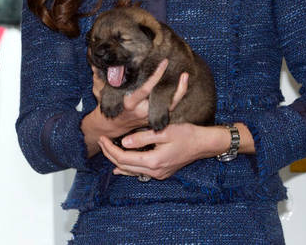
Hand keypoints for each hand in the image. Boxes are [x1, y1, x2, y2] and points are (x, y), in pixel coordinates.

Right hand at [80, 59, 188, 155]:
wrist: (109, 127)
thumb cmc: (104, 107)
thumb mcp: (99, 92)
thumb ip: (99, 77)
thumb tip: (95, 63)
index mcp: (130, 104)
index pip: (146, 89)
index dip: (156, 76)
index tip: (164, 63)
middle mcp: (142, 111)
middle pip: (165, 101)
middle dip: (176, 89)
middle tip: (185, 73)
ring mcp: (149, 116)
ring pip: (169, 106)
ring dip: (179, 93)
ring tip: (186, 77)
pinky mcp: (153, 118)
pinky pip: (167, 109)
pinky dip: (175, 99)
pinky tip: (182, 87)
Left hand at [98, 122, 218, 180]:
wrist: (204, 144)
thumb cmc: (186, 134)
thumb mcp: (163, 131)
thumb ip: (143, 137)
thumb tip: (124, 142)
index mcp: (153, 161)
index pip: (123, 158)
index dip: (110, 148)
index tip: (102, 138)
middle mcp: (155, 171)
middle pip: (124, 166)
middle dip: (110, 154)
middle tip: (101, 141)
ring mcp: (158, 174)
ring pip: (131, 171)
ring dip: (117, 161)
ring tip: (106, 149)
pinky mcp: (162, 172)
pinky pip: (139, 172)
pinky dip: (128, 167)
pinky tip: (119, 167)